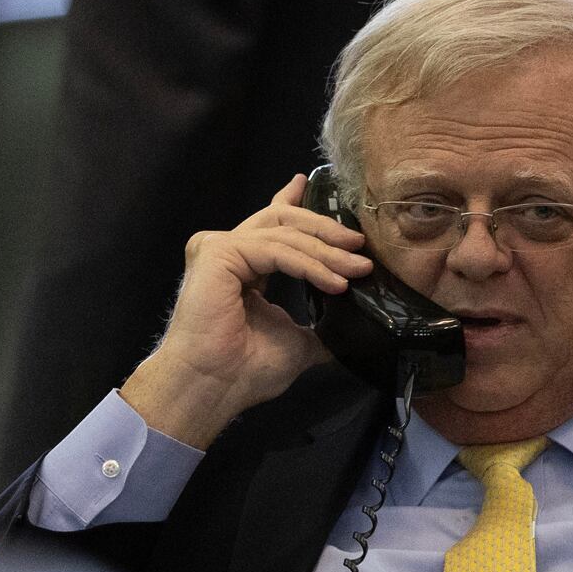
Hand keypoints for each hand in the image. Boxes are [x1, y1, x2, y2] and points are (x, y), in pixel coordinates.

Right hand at [119, 175, 373, 449]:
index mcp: (241, 267)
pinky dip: (309, 265)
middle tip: (358, 243)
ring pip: (284, 235)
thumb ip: (317, 325)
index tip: (309, 184)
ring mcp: (219, 249)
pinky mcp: (218, 253)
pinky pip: (276, 250)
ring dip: (326, 252)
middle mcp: (226, 251)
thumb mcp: (296, 341)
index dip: (291, 202)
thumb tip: (350, 329)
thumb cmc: (245, 371)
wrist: (214, 388)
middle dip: (325, 230)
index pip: (270, 225)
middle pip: (282, 221)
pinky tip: (334, 281)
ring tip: (357, 269)